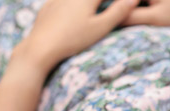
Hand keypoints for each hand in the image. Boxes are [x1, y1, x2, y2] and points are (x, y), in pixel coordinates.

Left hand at [16, 0, 138, 72]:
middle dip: (102, 2)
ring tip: (95, 10)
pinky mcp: (47, 7)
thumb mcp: (101, 28)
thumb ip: (118, 12)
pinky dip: (72, 5)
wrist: (40, 47)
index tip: (128, 3)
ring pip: (76, 0)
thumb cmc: (74, 39)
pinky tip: (72, 10)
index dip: (118, 0)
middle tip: (114, 7)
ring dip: (88, 4)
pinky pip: (62, 0)